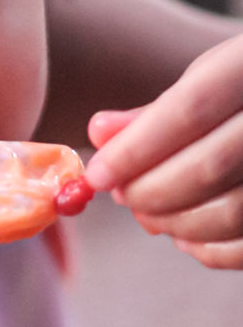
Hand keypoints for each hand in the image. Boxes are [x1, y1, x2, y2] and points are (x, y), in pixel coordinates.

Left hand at [83, 34, 242, 268]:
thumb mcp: (208, 77)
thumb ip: (154, 112)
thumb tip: (99, 135)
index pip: (190, 110)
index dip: (136, 148)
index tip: (97, 174)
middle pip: (209, 167)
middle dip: (149, 190)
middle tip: (120, 194)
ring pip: (232, 212)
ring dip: (174, 222)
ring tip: (145, 212)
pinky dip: (210, 250)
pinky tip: (184, 236)